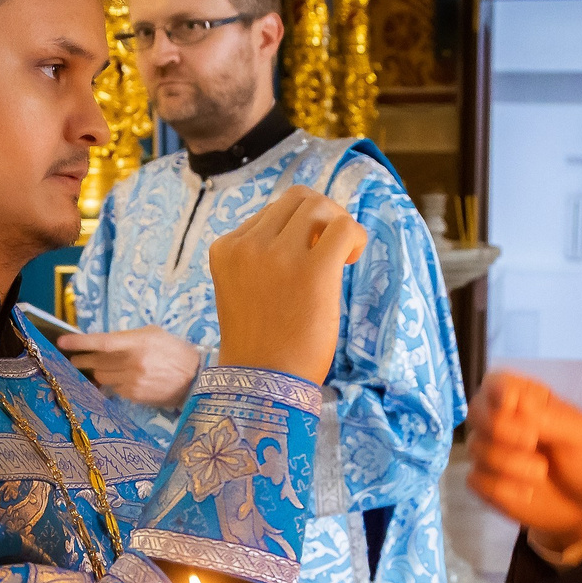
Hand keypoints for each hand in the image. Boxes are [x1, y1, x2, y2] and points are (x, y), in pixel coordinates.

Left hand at [55, 326, 202, 410]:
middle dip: (82, 359)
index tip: (63, 342)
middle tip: (73, 358)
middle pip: (97, 362)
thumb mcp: (154, 335)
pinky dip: (113, 383)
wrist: (195, 379)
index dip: (81, 342)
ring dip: (98, 371)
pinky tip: (118, 379)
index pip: (103, 342)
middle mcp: (133, 363)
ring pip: (102, 377)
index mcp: (139, 343)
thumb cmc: (174, 351)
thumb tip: (104, 345)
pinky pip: (114, 389)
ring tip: (98, 367)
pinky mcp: (134, 396)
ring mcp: (133, 382)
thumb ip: (129, 338)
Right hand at [208, 186, 365, 385]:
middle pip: (296, 200)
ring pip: (318, 206)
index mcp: (226, 249)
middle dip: (320, 216)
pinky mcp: (312, 270)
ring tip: (341, 255)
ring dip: (336, 223)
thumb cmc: (260, 342)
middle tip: (330, 248)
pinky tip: (351, 259)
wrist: (264, 383)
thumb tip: (312, 224)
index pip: (269, 213)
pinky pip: (343, 227)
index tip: (305, 256)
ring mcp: (278, 256)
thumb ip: (263, 256)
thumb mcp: (245, 287)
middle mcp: (248, 246)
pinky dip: (354, 236)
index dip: (295, 229)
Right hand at [465, 372, 581, 559]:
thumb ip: (550, 416)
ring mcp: (491, 452)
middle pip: (475, 411)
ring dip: (510, 462)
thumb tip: (514, 401)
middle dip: (500, 427)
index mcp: (526, 400)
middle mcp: (502, 422)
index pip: (496, 382)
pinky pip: (477, 479)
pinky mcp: (486, 482)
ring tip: (541, 472)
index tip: (511, 406)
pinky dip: (503, 487)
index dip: (497, 391)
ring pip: (477, 447)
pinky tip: (527, 492)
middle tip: (532, 441)